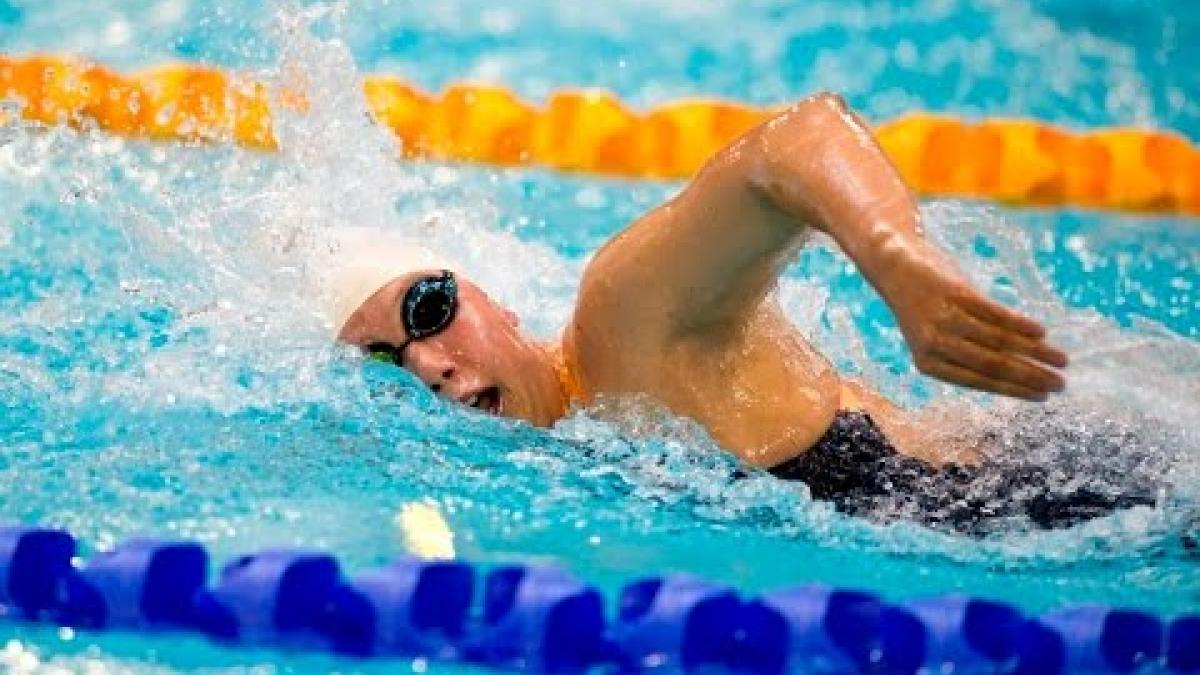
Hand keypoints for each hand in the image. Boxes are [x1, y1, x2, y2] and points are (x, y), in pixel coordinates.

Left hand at [875, 239, 1067, 400]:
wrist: (894, 265)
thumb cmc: (922, 309)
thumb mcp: (936, 337)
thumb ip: (968, 355)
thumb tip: (1019, 373)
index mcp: (929, 364)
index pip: (980, 382)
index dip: (1014, 391)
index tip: (1042, 398)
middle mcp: (934, 344)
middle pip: (993, 365)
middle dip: (1031, 377)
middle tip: (1061, 385)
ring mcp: (944, 318)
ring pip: (999, 341)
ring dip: (1035, 352)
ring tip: (1062, 360)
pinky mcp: (955, 293)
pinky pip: (994, 313)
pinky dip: (1020, 324)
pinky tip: (1042, 333)